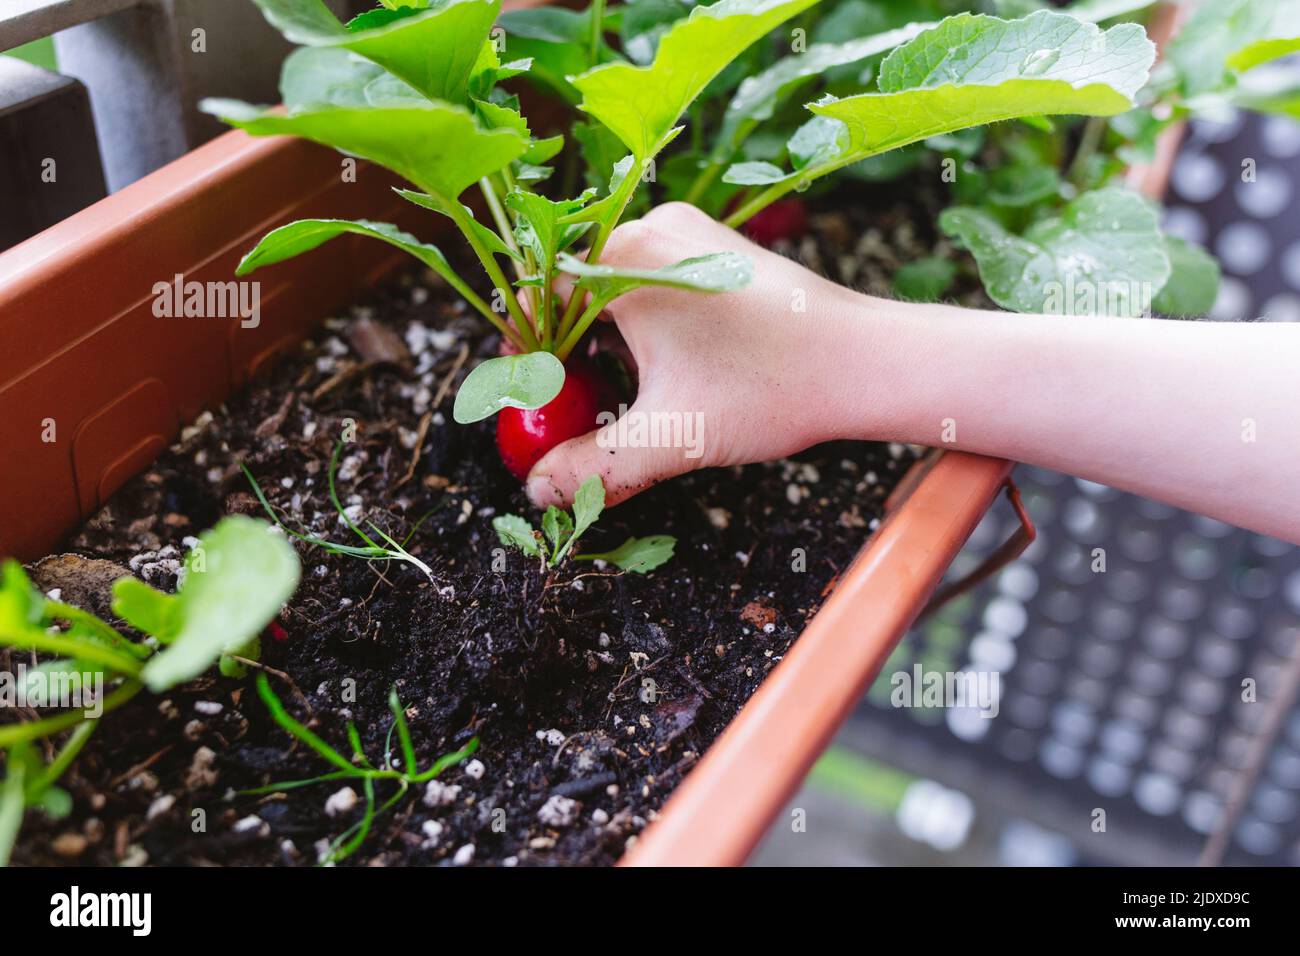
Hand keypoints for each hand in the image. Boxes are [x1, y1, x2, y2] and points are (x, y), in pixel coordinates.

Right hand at [526, 203, 867, 507]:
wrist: (864, 361)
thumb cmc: (771, 387)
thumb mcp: (671, 436)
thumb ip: (595, 466)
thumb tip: (539, 489)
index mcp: (625, 258)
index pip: (538, 294)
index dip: (528, 351)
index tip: (535, 398)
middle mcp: (651, 228)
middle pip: (573, 287)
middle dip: (566, 350)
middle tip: (572, 407)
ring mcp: (687, 232)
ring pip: (612, 284)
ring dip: (603, 338)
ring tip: (618, 394)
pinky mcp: (714, 247)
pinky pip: (650, 279)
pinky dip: (639, 322)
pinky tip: (659, 369)